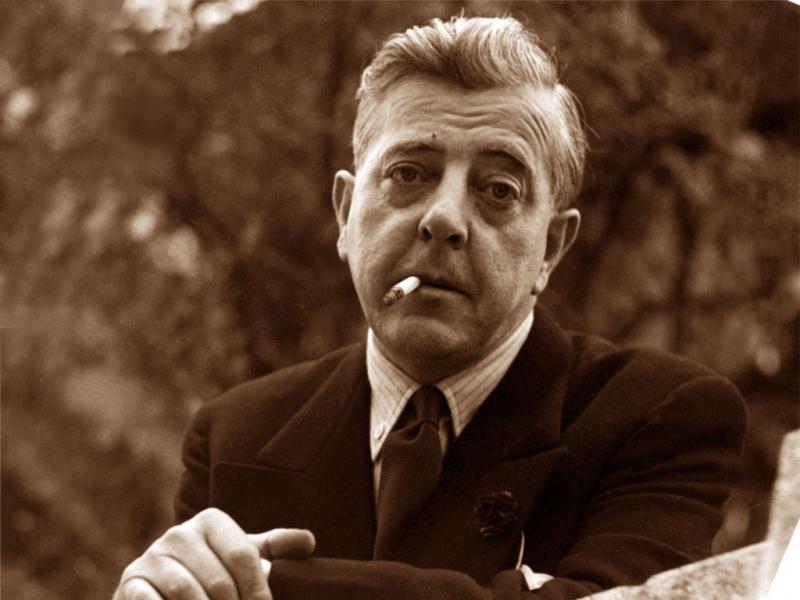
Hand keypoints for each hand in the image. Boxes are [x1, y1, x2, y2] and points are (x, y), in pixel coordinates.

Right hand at [113, 508, 314, 599]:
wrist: (159, 592)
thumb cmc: (211, 575)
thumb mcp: (241, 558)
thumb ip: (273, 548)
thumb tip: (309, 541)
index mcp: (210, 521)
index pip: (244, 555)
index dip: (259, 589)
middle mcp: (178, 534)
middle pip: (218, 579)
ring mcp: (151, 558)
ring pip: (188, 593)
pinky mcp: (130, 584)